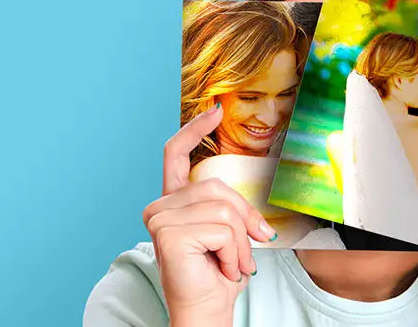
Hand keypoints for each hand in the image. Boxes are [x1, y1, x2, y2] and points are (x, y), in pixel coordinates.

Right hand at [142, 104, 277, 326]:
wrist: (208, 311)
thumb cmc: (219, 274)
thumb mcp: (232, 233)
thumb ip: (234, 209)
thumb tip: (258, 213)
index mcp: (175, 201)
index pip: (176, 154)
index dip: (194, 130)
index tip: (214, 110)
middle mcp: (161, 206)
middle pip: (217, 186)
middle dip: (244, 218)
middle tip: (250, 248)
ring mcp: (159, 218)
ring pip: (224, 209)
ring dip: (241, 241)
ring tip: (233, 263)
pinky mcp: (168, 233)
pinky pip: (222, 228)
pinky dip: (235, 251)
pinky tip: (224, 268)